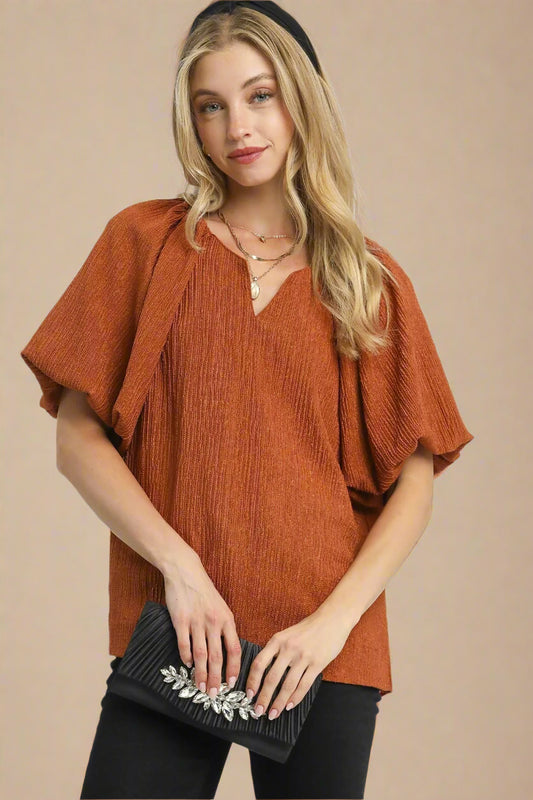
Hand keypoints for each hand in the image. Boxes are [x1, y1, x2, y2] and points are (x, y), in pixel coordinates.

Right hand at [163, 550, 241, 699]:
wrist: (186, 572)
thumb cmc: (204, 592)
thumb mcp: (221, 607)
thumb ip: (224, 628)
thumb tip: (227, 653)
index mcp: (227, 619)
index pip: (234, 649)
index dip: (234, 669)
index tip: (231, 683)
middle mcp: (214, 622)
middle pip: (217, 657)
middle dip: (216, 679)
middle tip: (214, 694)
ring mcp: (197, 622)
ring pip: (201, 655)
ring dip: (201, 674)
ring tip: (201, 687)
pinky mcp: (181, 620)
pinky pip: (184, 644)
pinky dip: (186, 657)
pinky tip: (188, 665)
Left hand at [245, 608, 352, 719]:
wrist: (332, 619)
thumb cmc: (309, 628)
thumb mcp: (287, 634)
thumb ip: (276, 650)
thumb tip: (264, 672)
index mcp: (277, 640)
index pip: (259, 663)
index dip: (252, 681)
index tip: (249, 694)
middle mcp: (288, 648)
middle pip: (272, 678)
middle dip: (264, 698)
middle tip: (258, 711)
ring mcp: (303, 657)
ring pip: (287, 685)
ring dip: (279, 703)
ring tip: (273, 713)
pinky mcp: (317, 664)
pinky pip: (304, 685)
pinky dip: (295, 698)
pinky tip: (289, 705)